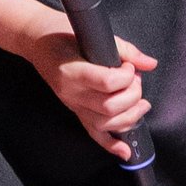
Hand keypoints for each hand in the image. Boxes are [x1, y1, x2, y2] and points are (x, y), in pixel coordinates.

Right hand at [37, 29, 157, 161]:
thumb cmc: (61, 34)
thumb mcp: (92, 34)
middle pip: (109, 106)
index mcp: (73, 71)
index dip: (126, 76)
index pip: (107, 83)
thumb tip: (148, 63)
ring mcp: (72, 104)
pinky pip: (92, 133)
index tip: (129, 66)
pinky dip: (110, 145)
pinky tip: (125, 151)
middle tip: (136, 81)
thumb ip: (124, 49)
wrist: (37, 41)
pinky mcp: (75, 110)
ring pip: (104, 123)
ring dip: (129, 117)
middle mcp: (72, 92)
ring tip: (141, 104)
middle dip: (132, 95)